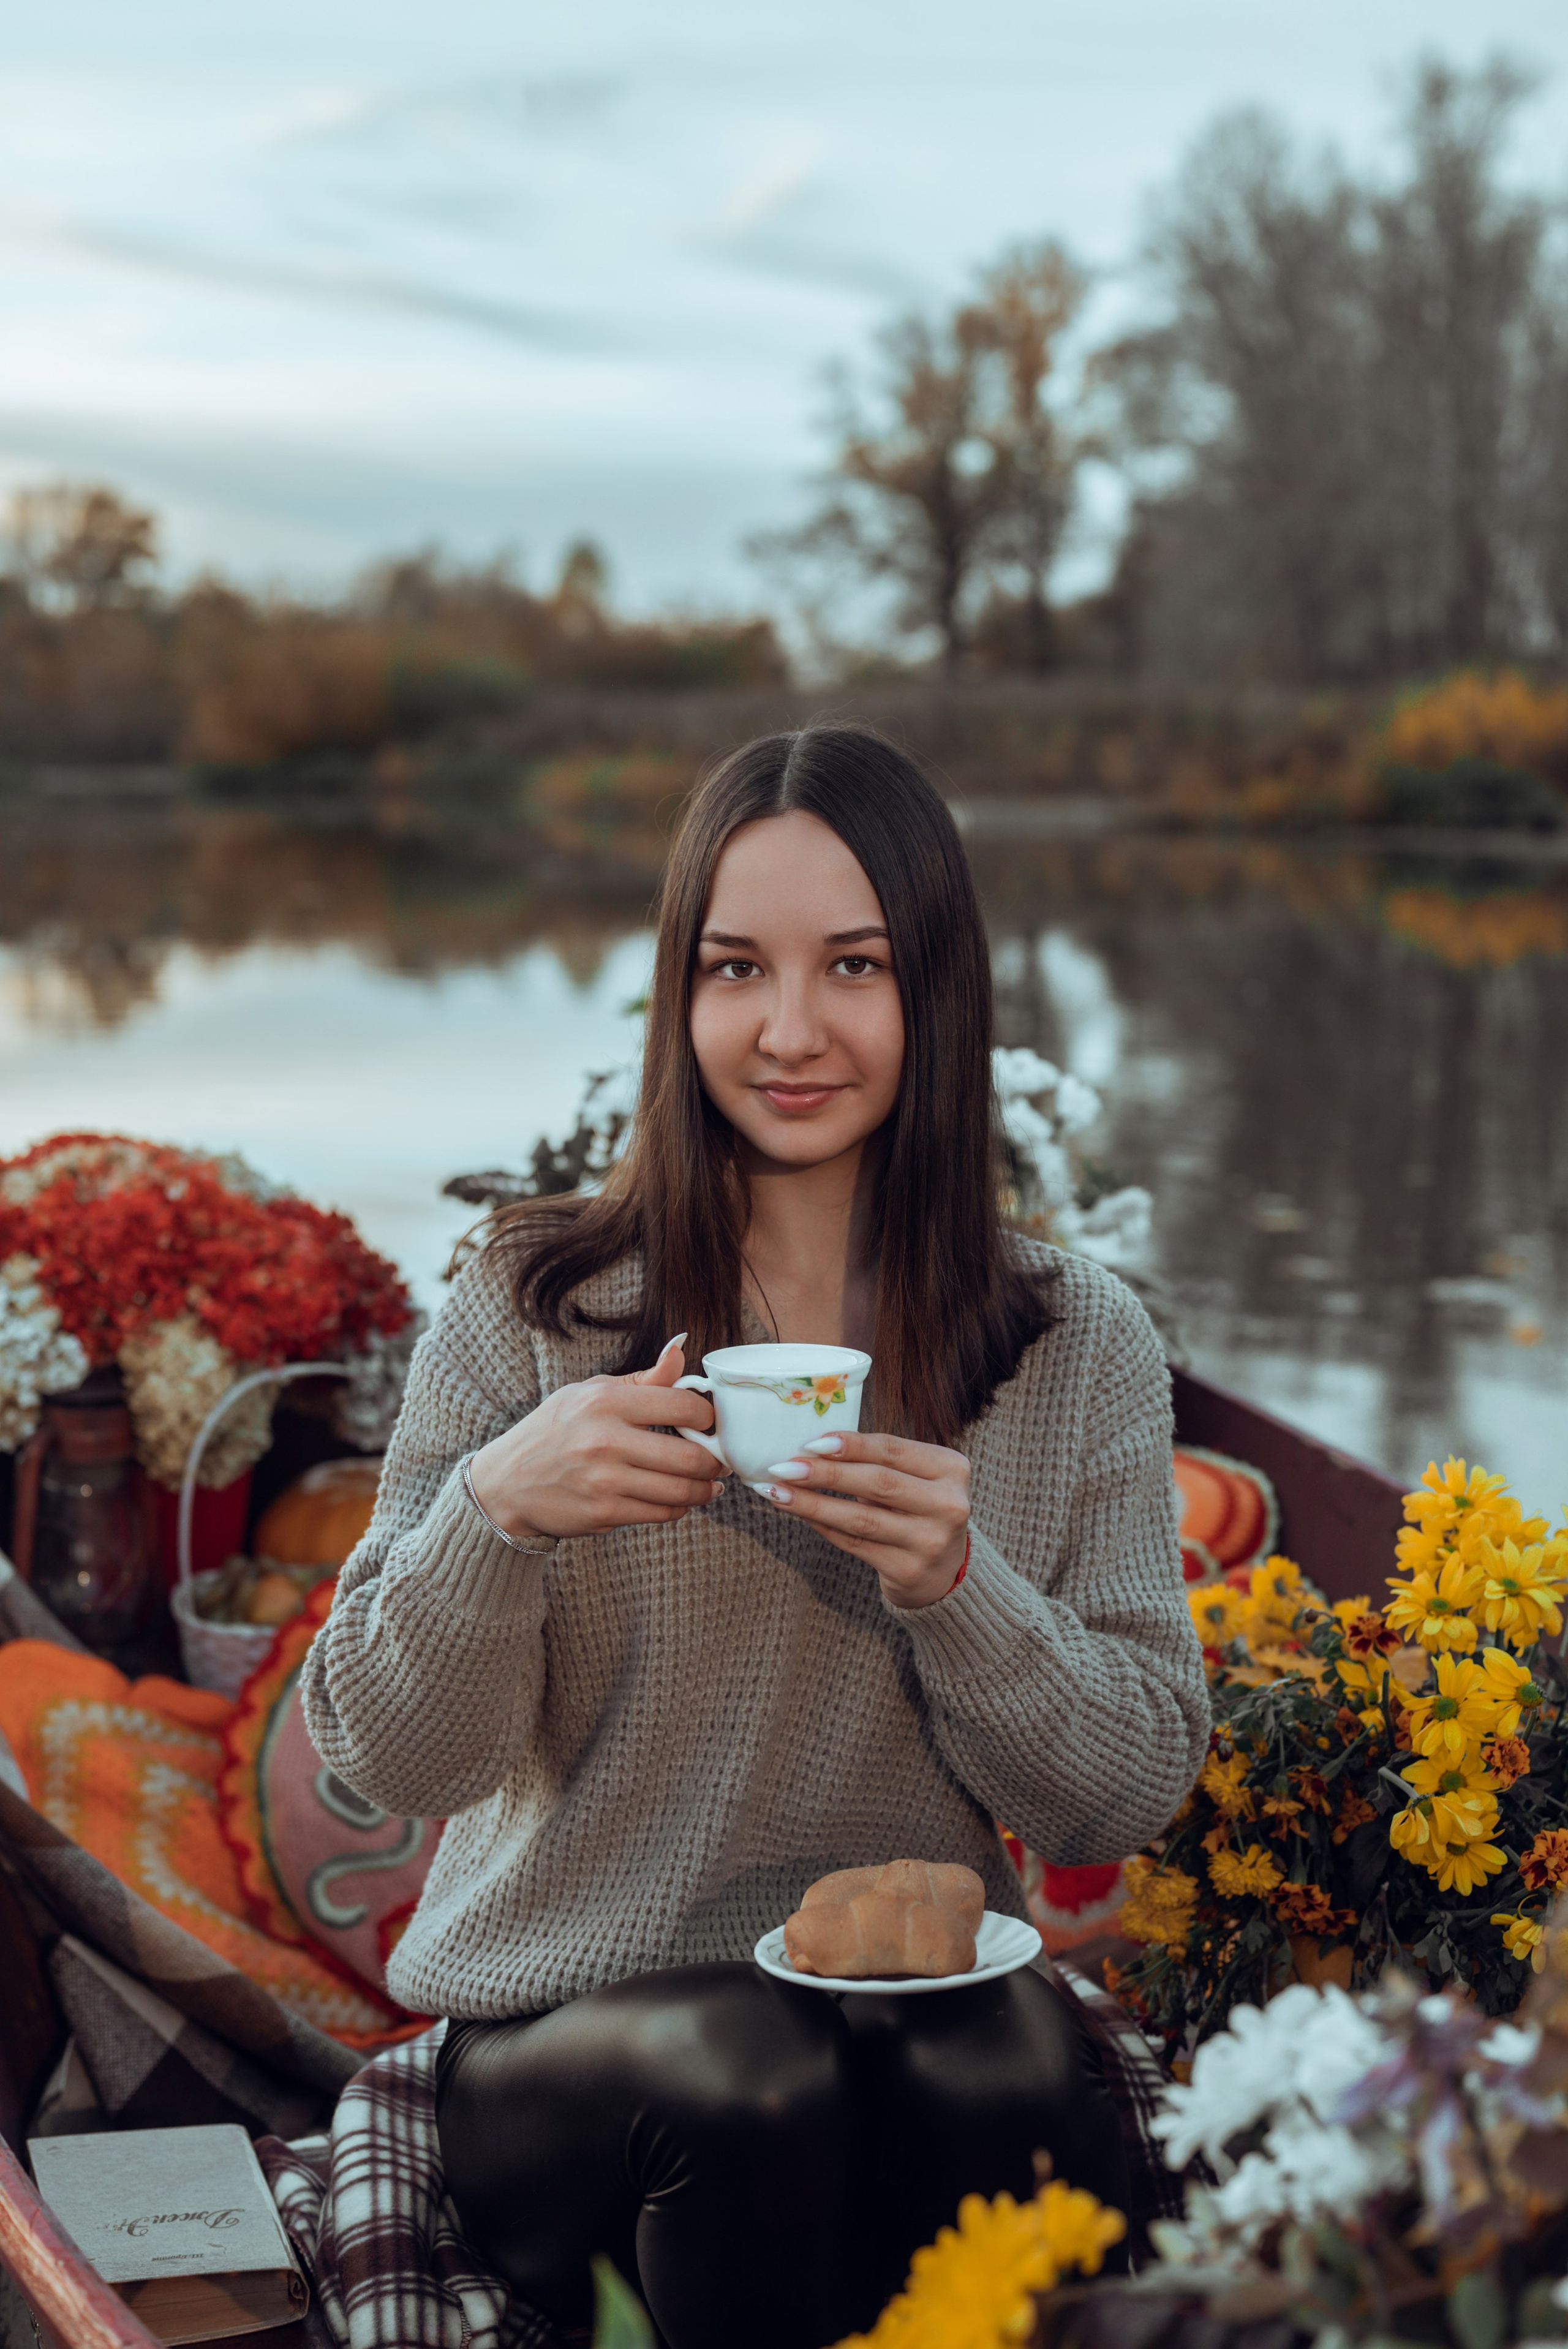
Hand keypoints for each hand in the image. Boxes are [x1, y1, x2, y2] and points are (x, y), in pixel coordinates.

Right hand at [468, 1337, 724, 1541]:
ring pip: (681, 1492)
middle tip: (718, 1458)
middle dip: (714, 1460)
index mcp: (605, 1403)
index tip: (709, 1422)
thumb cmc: (554, 1431)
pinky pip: (661, 1514)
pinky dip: (678, 1508)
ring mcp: (604, 1482)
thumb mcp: (590, 1392)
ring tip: (708, 1483)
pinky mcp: (604, 1513)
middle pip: (690, 1457)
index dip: (708, 1415)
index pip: (682, 1405)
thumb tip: (681, 1350)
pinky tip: (678, 1498)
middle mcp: (605, 1442)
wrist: (507, 1482)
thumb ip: (642, 1379)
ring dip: (704, 1490)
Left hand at [761, 1432, 969, 1609]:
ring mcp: (931, 1541)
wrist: (946, 1572)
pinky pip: (855, 1544)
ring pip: (861, 1518)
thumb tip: (812, 1447)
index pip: (893, 1450)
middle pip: (878, 1482)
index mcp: (952, 1469)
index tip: (810, 1442)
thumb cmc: (919, 1510)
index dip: (850, 1445)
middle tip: (784, 1466)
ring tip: (778, 1492)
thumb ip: (879, 1461)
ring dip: (813, 1503)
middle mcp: (949, 1504)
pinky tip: (800, 1514)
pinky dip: (823, 1526)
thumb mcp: (916, 1479)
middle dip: (825, 1473)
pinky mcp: (909, 1570)